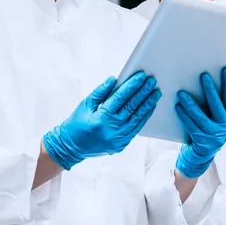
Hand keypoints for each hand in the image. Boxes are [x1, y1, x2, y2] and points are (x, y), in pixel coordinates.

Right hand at [44, 72, 160, 169]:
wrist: (70, 148)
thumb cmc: (75, 125)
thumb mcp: (85, 105)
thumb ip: (100, 92)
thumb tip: (114, 80)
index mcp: (101, 118)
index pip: (121, 98)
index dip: (132, 86)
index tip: (141, 76)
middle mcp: (112, 130)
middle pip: (132, 107)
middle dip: (144, 93)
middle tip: (152, 82)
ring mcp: (118, 139)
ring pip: (138, 119)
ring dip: (148, 105)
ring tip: (155, 94)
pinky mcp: (121, 145)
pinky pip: (136, 129)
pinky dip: (143, 118)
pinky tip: (149, 108)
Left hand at [175, 67, 225, 178]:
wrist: (202, 154)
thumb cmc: (210, 130)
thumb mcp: (220, 118)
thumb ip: (222, 104)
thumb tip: (222, 81)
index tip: (225, 70)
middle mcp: (225, 125)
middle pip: (217, 105)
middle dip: (210, 89)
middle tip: (203, 76)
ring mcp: (213, 134)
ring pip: (201, 116)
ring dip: (191, 104)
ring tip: (182, 93)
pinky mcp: (202, 141)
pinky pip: (191, 125)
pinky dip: (184, 115)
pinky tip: (178, 106)